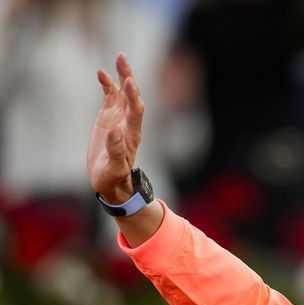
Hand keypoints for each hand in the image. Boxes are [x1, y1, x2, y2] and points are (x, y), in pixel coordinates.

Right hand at [87, 52, 144, 202]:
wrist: (110, 181)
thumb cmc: (113, 177)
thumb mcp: (114, 167)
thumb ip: (116, 150)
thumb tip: (115, 130)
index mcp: (132, 134)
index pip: (136, 110)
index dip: (133, 95)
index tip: (129, 81)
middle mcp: (128, 123)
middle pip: (132, 96)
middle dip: (129, 77)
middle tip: (123, 59)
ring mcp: (118, 118)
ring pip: (122, 93)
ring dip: (121, 76)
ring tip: (119, 57)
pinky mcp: (108, 117)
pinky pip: (109, 97)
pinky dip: (107, 85)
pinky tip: (101, 72)